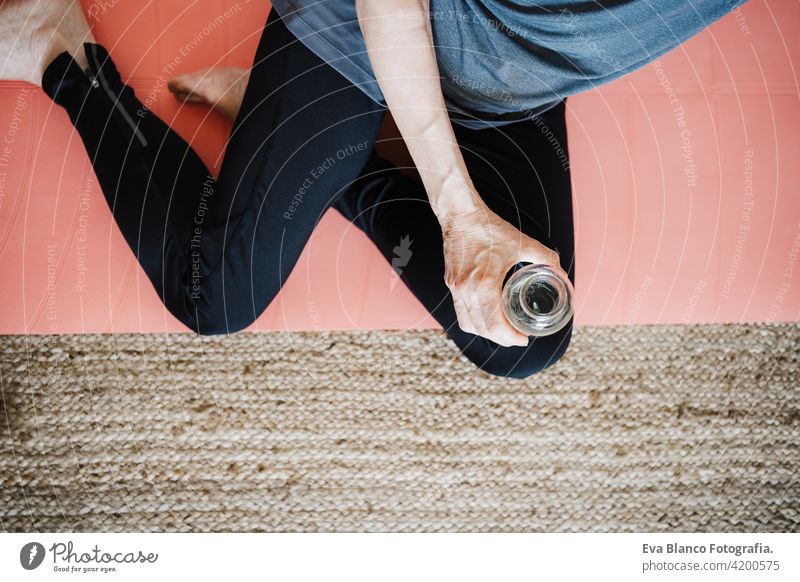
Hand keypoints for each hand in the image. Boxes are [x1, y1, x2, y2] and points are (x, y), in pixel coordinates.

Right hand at [439, 197, 567, 346]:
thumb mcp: (522, 243)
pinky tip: (486, 317)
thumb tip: (561, 274)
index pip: (494, 324)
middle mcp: (466, 290)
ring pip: (468, 324)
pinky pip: (460, 312)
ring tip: (502, 331)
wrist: (460, 214)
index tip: (523, 339)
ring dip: (485, 332)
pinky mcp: (451, 284)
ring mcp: (456, 288)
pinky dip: (474, 320)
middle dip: (501, 338)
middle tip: (517, 337)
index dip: (510, 337)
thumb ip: (546, 259)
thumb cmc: (488, 228)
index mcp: (484, 283)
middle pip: (481, 329)